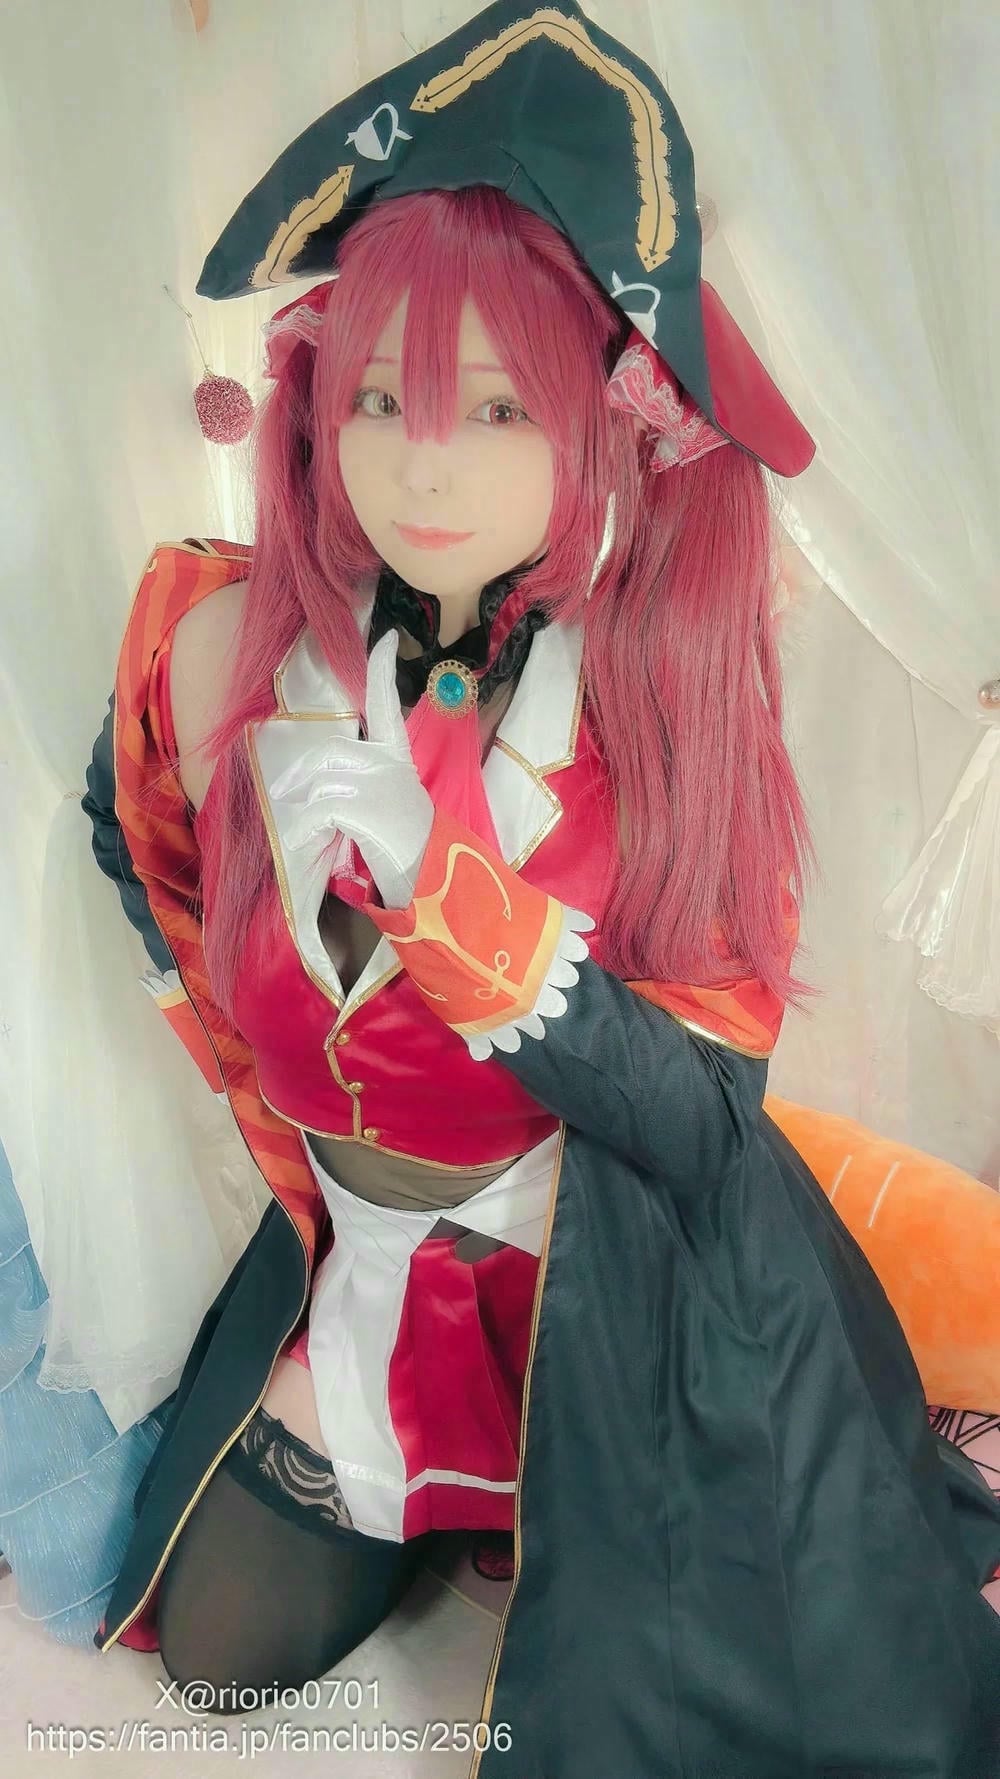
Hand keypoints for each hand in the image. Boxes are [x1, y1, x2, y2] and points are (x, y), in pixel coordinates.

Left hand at [266, 631, 432, 909]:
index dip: (382, 669)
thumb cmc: (405, 844)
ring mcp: (378, 785)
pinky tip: (306, 844)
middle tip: (285, 794)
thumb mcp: (389, 801)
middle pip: (329, 751)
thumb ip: (361, 780)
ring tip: (309, 835)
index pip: (387, 703)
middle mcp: (388, 763)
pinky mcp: (364, 810)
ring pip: (318, 783)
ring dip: (305, 812)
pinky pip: (317, 811)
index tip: (384, 638)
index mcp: (396, 756)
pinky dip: (304, 831)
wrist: (432, 879)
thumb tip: (315, 780)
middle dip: (301, 775)